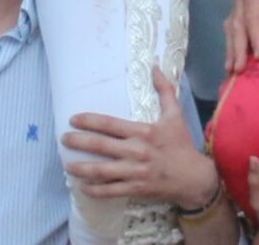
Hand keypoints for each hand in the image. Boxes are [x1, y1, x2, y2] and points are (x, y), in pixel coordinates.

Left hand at [63, 68, 215, 211]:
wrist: (195, 178)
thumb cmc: (182, 146)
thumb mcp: (175, 116)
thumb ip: (165, 91)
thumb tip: (156, 67)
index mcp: (143, 132)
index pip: (110, 124)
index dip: (89, 121)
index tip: (73, 119)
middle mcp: (136, 151)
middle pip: (101, 146)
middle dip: (79, 142)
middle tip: (63, 139)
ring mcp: (135, 172)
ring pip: (102, 171)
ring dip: (82, 168)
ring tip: (67, 165)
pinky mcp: (137, 189)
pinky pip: (111, 190)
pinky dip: (95, 190)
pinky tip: (83, 187)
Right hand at [227, 0, 258, 73]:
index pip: (252, 18)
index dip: (255, 38)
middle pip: (237, 25)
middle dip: (236, 48)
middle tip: (237, 71)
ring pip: (232, 24)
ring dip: (231, 46)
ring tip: (229, 68)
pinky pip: (234, 20)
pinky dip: (232, 36)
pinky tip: (232, 48)